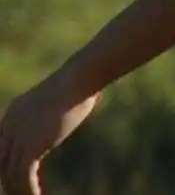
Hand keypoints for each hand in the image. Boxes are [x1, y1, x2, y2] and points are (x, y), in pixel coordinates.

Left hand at [0, 75, 98, 194]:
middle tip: (17, 194)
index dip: (4, 165)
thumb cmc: (76, 85)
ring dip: (19, 191)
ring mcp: (17, 135)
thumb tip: (63, 117)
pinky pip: (23, 177)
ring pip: (10, 174)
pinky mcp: (30, 146)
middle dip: (7, 181)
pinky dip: (28, 191)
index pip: (0, 146)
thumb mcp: (55, 101)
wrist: (78, 80)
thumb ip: (49, 114)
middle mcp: (10, 124)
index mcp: (13, 112)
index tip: (11, 179)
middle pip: (0, 163)